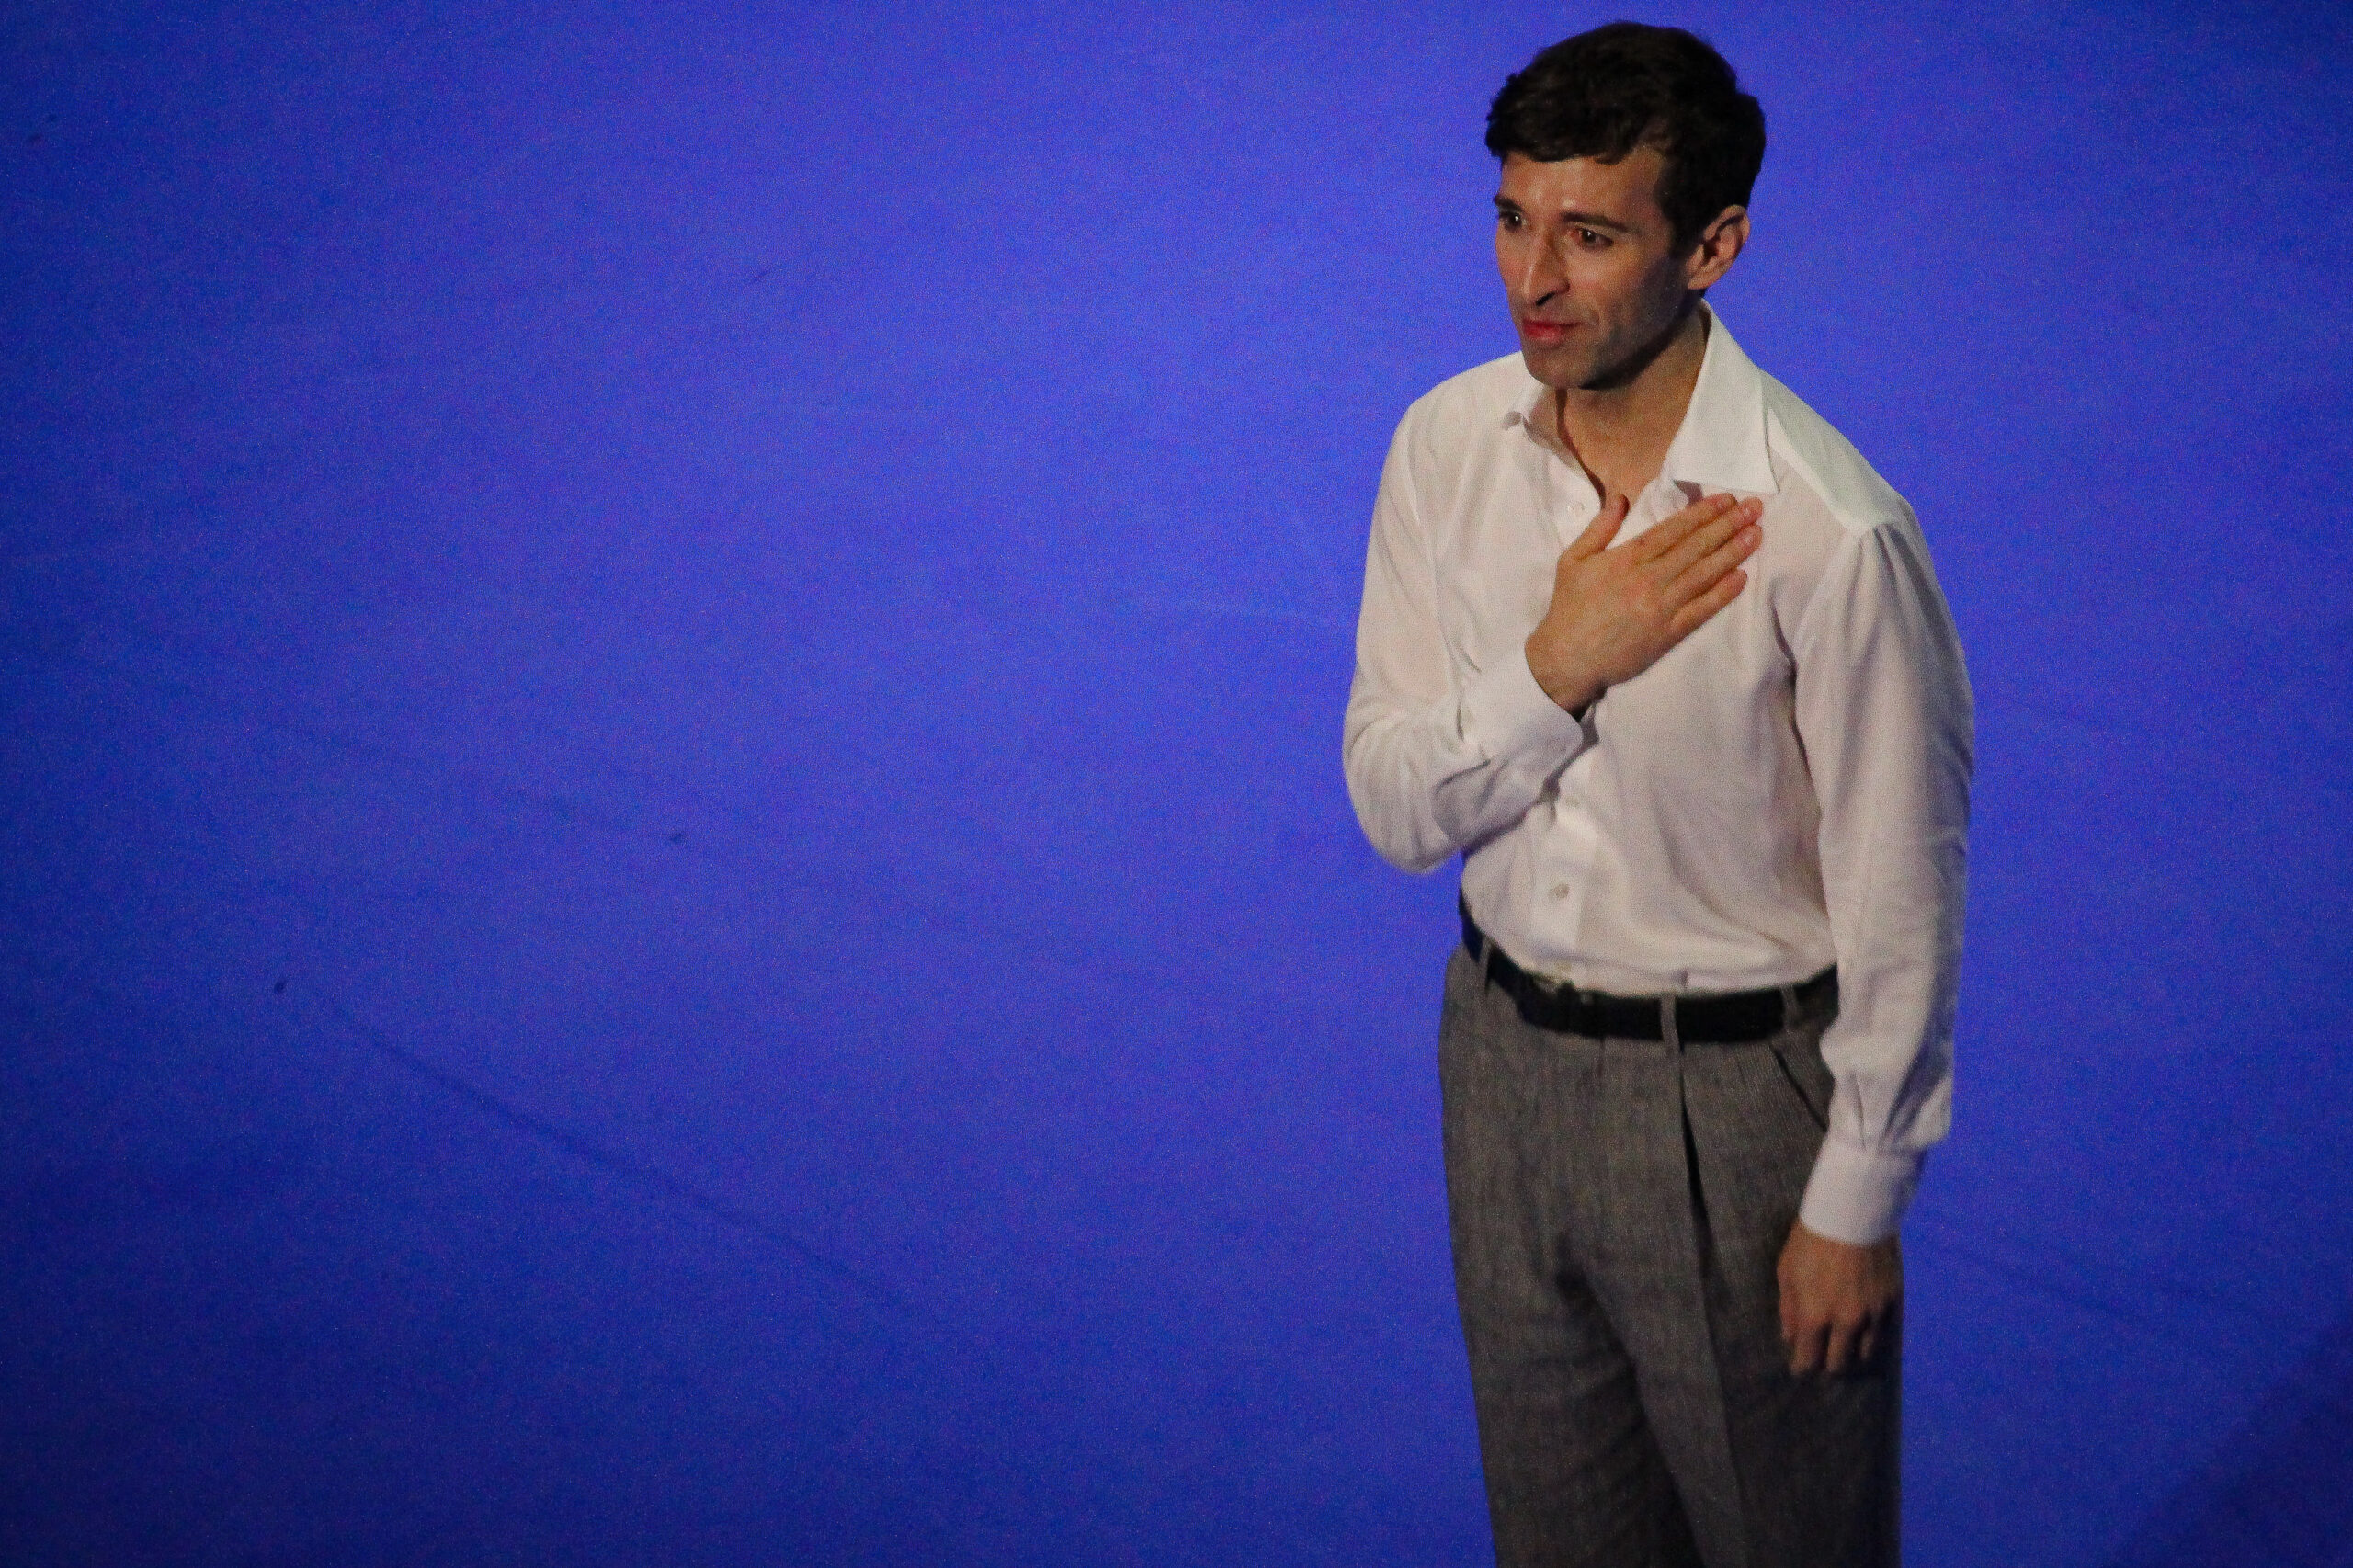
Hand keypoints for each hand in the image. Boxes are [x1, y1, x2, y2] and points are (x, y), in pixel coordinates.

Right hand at [1523, 492, 1762, 712]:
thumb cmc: (1568, 608)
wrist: (1566, 658)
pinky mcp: (1668, 633)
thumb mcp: (1572, 560)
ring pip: (1705, 573)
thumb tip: (1621, 498)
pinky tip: (1742, 576)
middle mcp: (1649, 578)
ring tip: (1756, 533)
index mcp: (1627, 558)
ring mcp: (1661, 606)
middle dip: (1728, 524)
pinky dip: (1723, 592)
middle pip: (1696, 546)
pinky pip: (1702, 609)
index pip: (1674, 529)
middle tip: (1755, 507)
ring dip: (1734, 551)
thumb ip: (1599, 528)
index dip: (1704, 512)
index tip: (1727, 499)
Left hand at [1778, 1220, 1901, 1376]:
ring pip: (1865, 1354)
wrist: (1852, 1213)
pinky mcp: (1892, 1302)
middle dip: (1828, 1365)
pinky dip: (1872, 1337)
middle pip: (1839, 1365)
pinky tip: (1864, 1332)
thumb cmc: (1810, 1240)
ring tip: (1845, 1348)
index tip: (1800, 1366)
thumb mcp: (1787, 1271)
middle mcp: (1846, 1323)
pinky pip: (1883, 1334)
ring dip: (1852, 1355)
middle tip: (1822, 1358)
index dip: (1803, 1367)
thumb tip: (1791, 1337)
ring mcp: (1873, 1314)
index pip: (1809, 1361)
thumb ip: (1789, 1309)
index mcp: (1815, 1317)